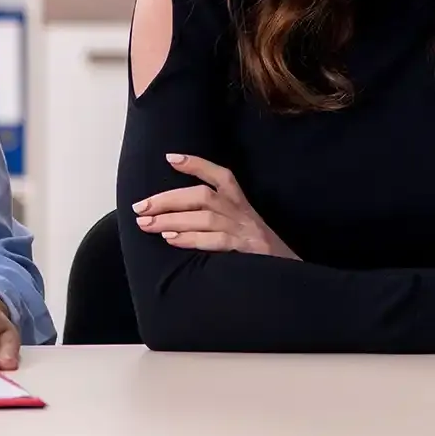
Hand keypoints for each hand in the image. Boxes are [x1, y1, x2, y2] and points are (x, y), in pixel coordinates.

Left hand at [130, 153, 298, 258]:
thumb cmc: (260, 253)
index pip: (221, 175)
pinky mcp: (247, 250)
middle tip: (140, 206)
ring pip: (204, 217)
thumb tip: (172, 216)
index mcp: (242, 203)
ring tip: (146, 224)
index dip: (196, 164)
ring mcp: (246, 230)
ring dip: (171, 220)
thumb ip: (215, 219)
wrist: (294, 277)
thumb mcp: (242, 227)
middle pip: (202, 195)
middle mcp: (243, 213)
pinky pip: (216, 240)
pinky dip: (191, 239)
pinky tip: (171, 240)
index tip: (169, 158)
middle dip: (167, 199)